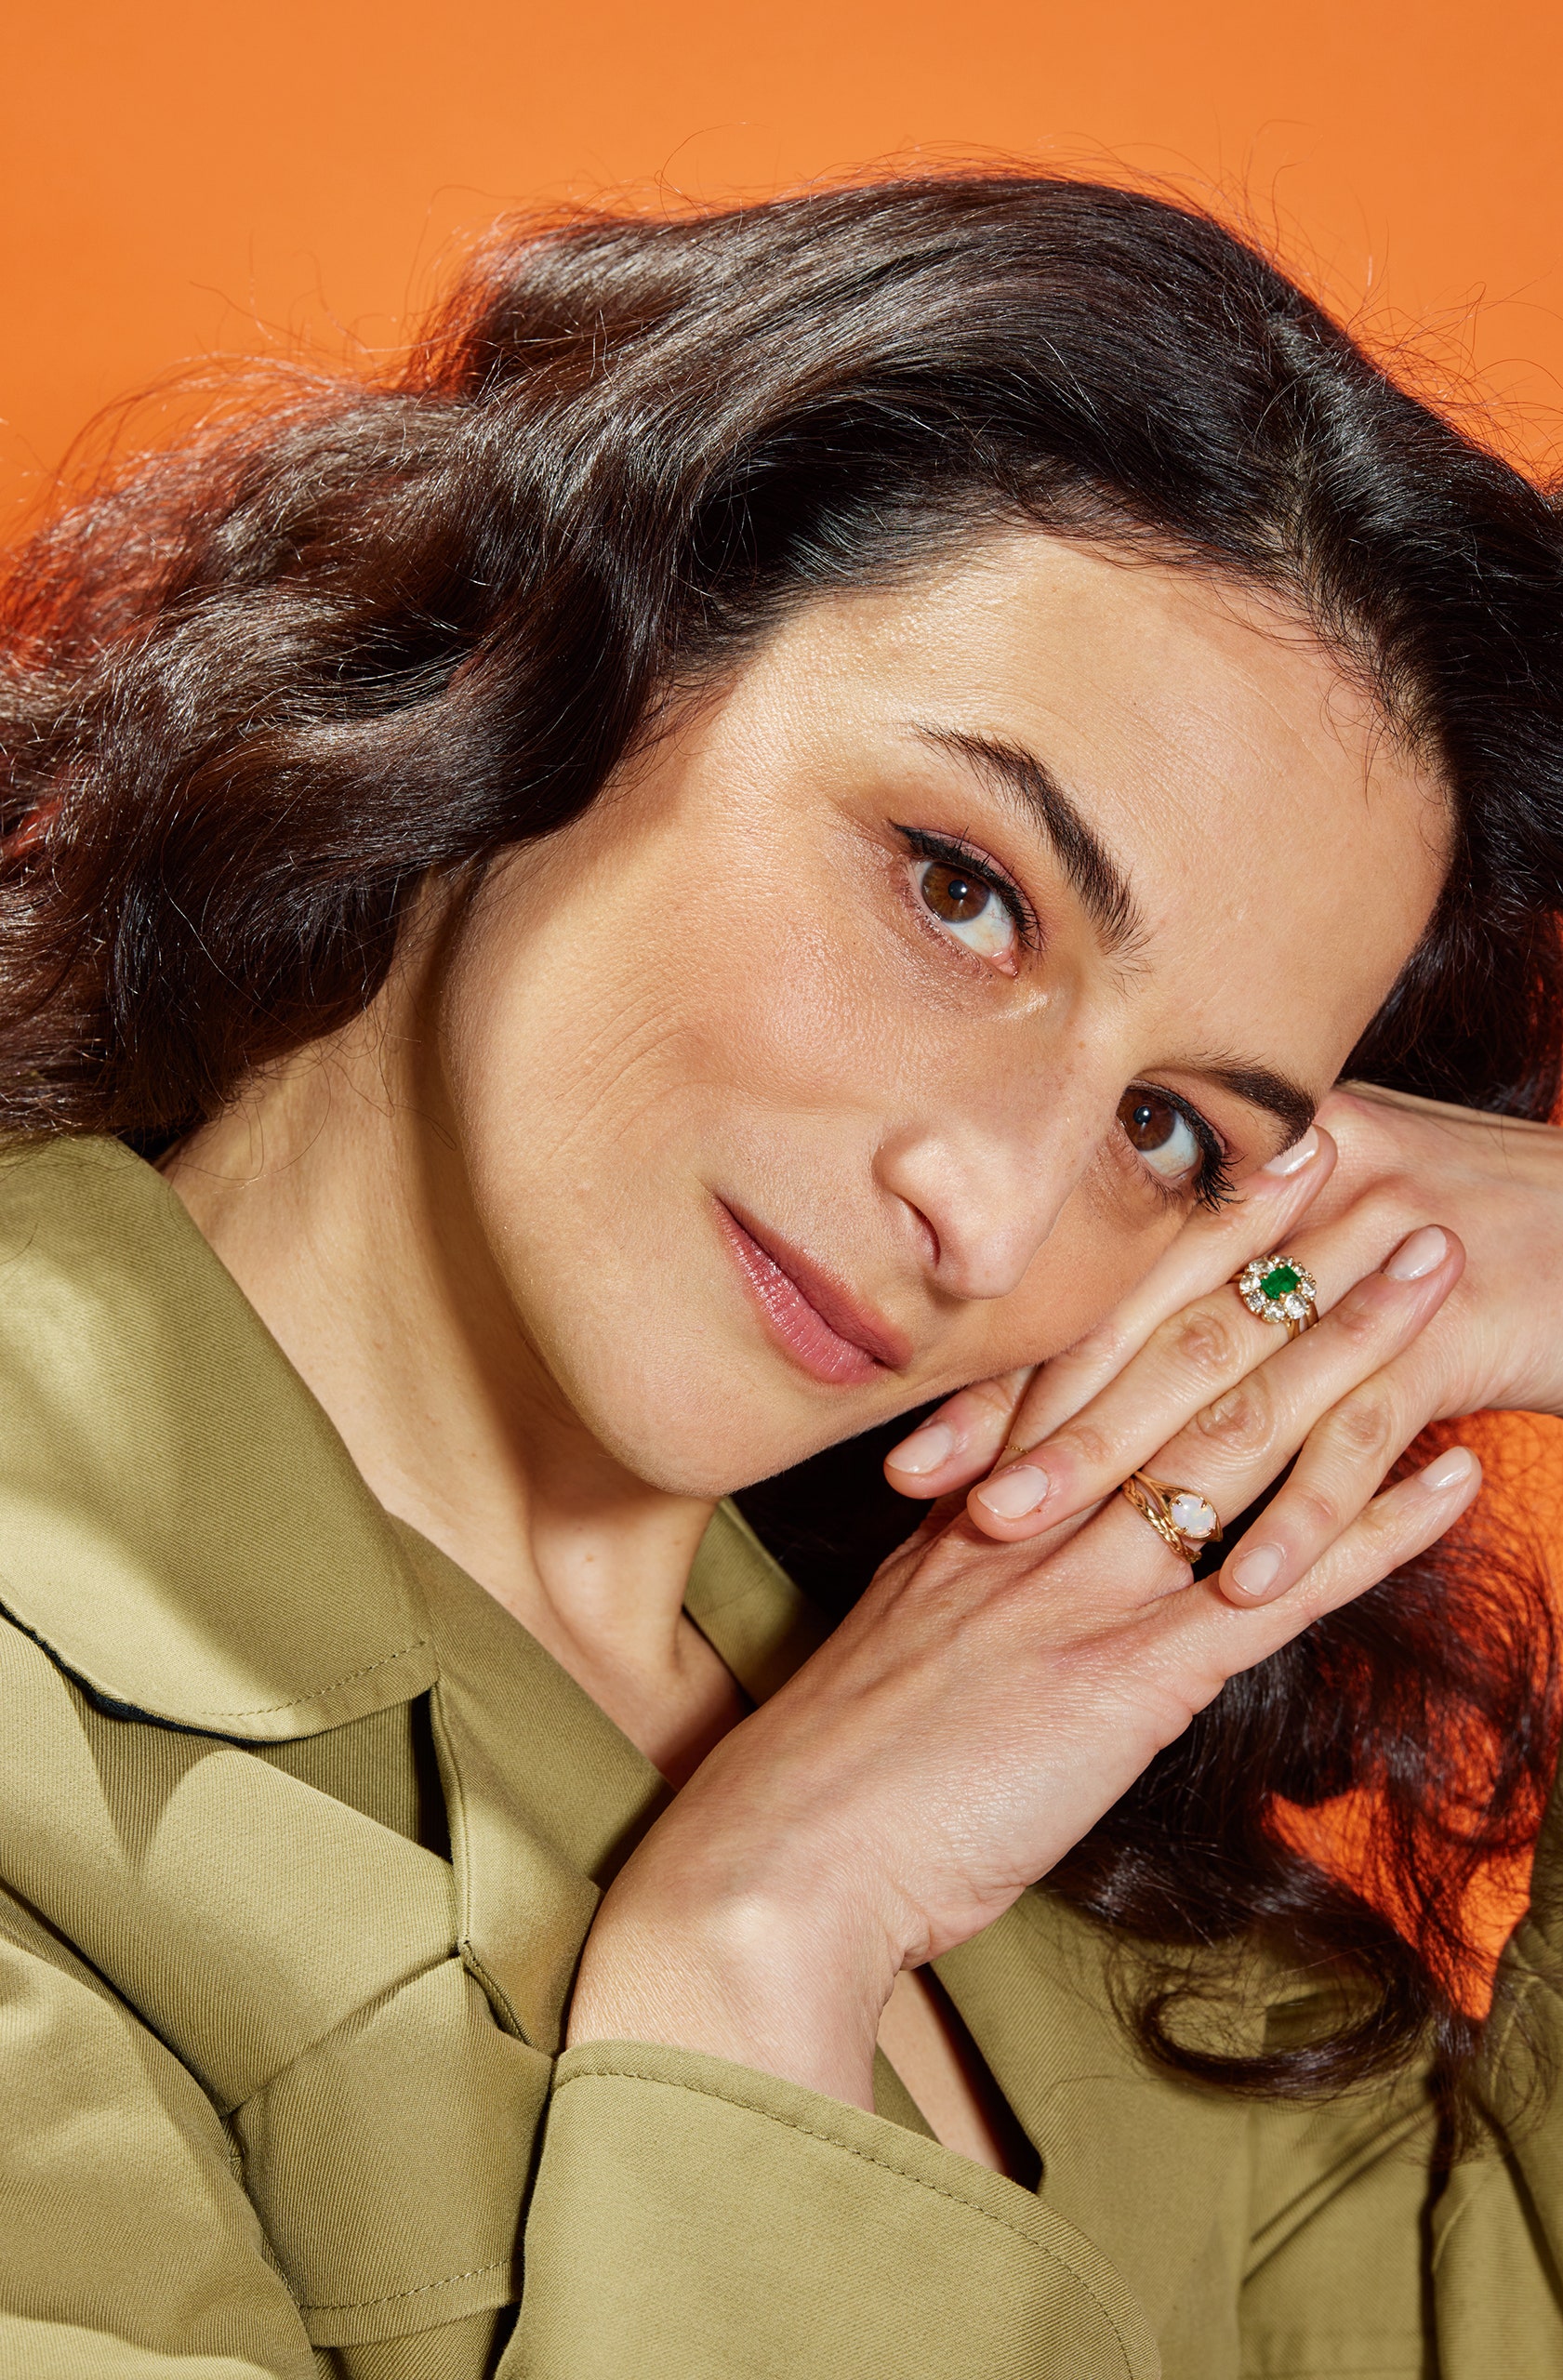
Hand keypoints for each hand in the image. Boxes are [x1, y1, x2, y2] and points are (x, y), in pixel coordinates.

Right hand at [568, 1214, 1474, 2109]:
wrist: (781, 1855)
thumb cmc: (828, 1761)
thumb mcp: (897, 1630)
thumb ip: (966, 1567)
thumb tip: (1012, 1536)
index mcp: (980, 1488)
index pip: (1097, 1331)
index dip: (1181, 1241)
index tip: (1248, 1165)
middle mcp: (1037, 1510)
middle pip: (1179, 1353)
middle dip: (1287, 1254)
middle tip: (1376, 1164)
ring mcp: (1083, 1584)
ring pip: (1237, 1438)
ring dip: (1354, 1352)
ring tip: (1437, 1273)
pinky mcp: (1128, 1680)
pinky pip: (1276, 1587)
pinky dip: (1374, 1529)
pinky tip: (1453, 1477)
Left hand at [885, 1083, 1562, 1605]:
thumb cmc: (1458, 1226)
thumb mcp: (1327, 1215)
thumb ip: (1214, 1271)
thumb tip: (1087, 1357)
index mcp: (1258, 1163)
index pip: (1107, 1286)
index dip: (1012, 1371)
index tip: (918, 1449)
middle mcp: (1306, 1194)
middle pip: (1151, 1331)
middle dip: (1045, 1427)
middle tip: (958, 1508)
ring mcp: (1381, 1257)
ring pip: (1237, 1383)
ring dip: (1138, 1475)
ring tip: (1039, 1547)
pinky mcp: (1456, 1328)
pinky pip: (1364, 1432)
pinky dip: (1307, 1514)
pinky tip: (1242, 1584)